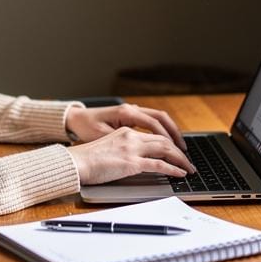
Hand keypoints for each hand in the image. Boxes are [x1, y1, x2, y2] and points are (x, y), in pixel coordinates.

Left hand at [65, 104, 187, 150]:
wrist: (76, 119)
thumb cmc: (86, 128)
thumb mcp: (102, 136)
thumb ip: (121, 142)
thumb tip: (139, 151)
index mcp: (126, 113)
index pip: (154, 124)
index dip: (167, 139)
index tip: (177, 152)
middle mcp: (132, 109)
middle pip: (161, 118)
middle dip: (175, 134)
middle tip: (184, 152)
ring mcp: (132, 111)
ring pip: (158, 118)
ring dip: (170, 132)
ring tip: (180, 148)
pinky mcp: (131, 116)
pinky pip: (152, 121)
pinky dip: (162, 131)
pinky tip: (167, 142)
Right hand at [68, 127, 196, 184]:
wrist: (75, 162)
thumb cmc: (86, 159)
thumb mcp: (108, 148)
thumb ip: (123, 150)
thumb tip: (135, 161)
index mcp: (125, 132)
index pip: (154, 135)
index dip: (169, 143)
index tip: (177, 152)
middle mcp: (131, 137)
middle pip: (163, 140)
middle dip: (179, 151)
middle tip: (188, 161)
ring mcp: (132, 149)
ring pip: (165, 150)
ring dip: (181, 160)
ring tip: (189, 168)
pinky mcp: (131, 163)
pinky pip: (159, 165)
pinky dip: (173, 169)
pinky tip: (180, 174)